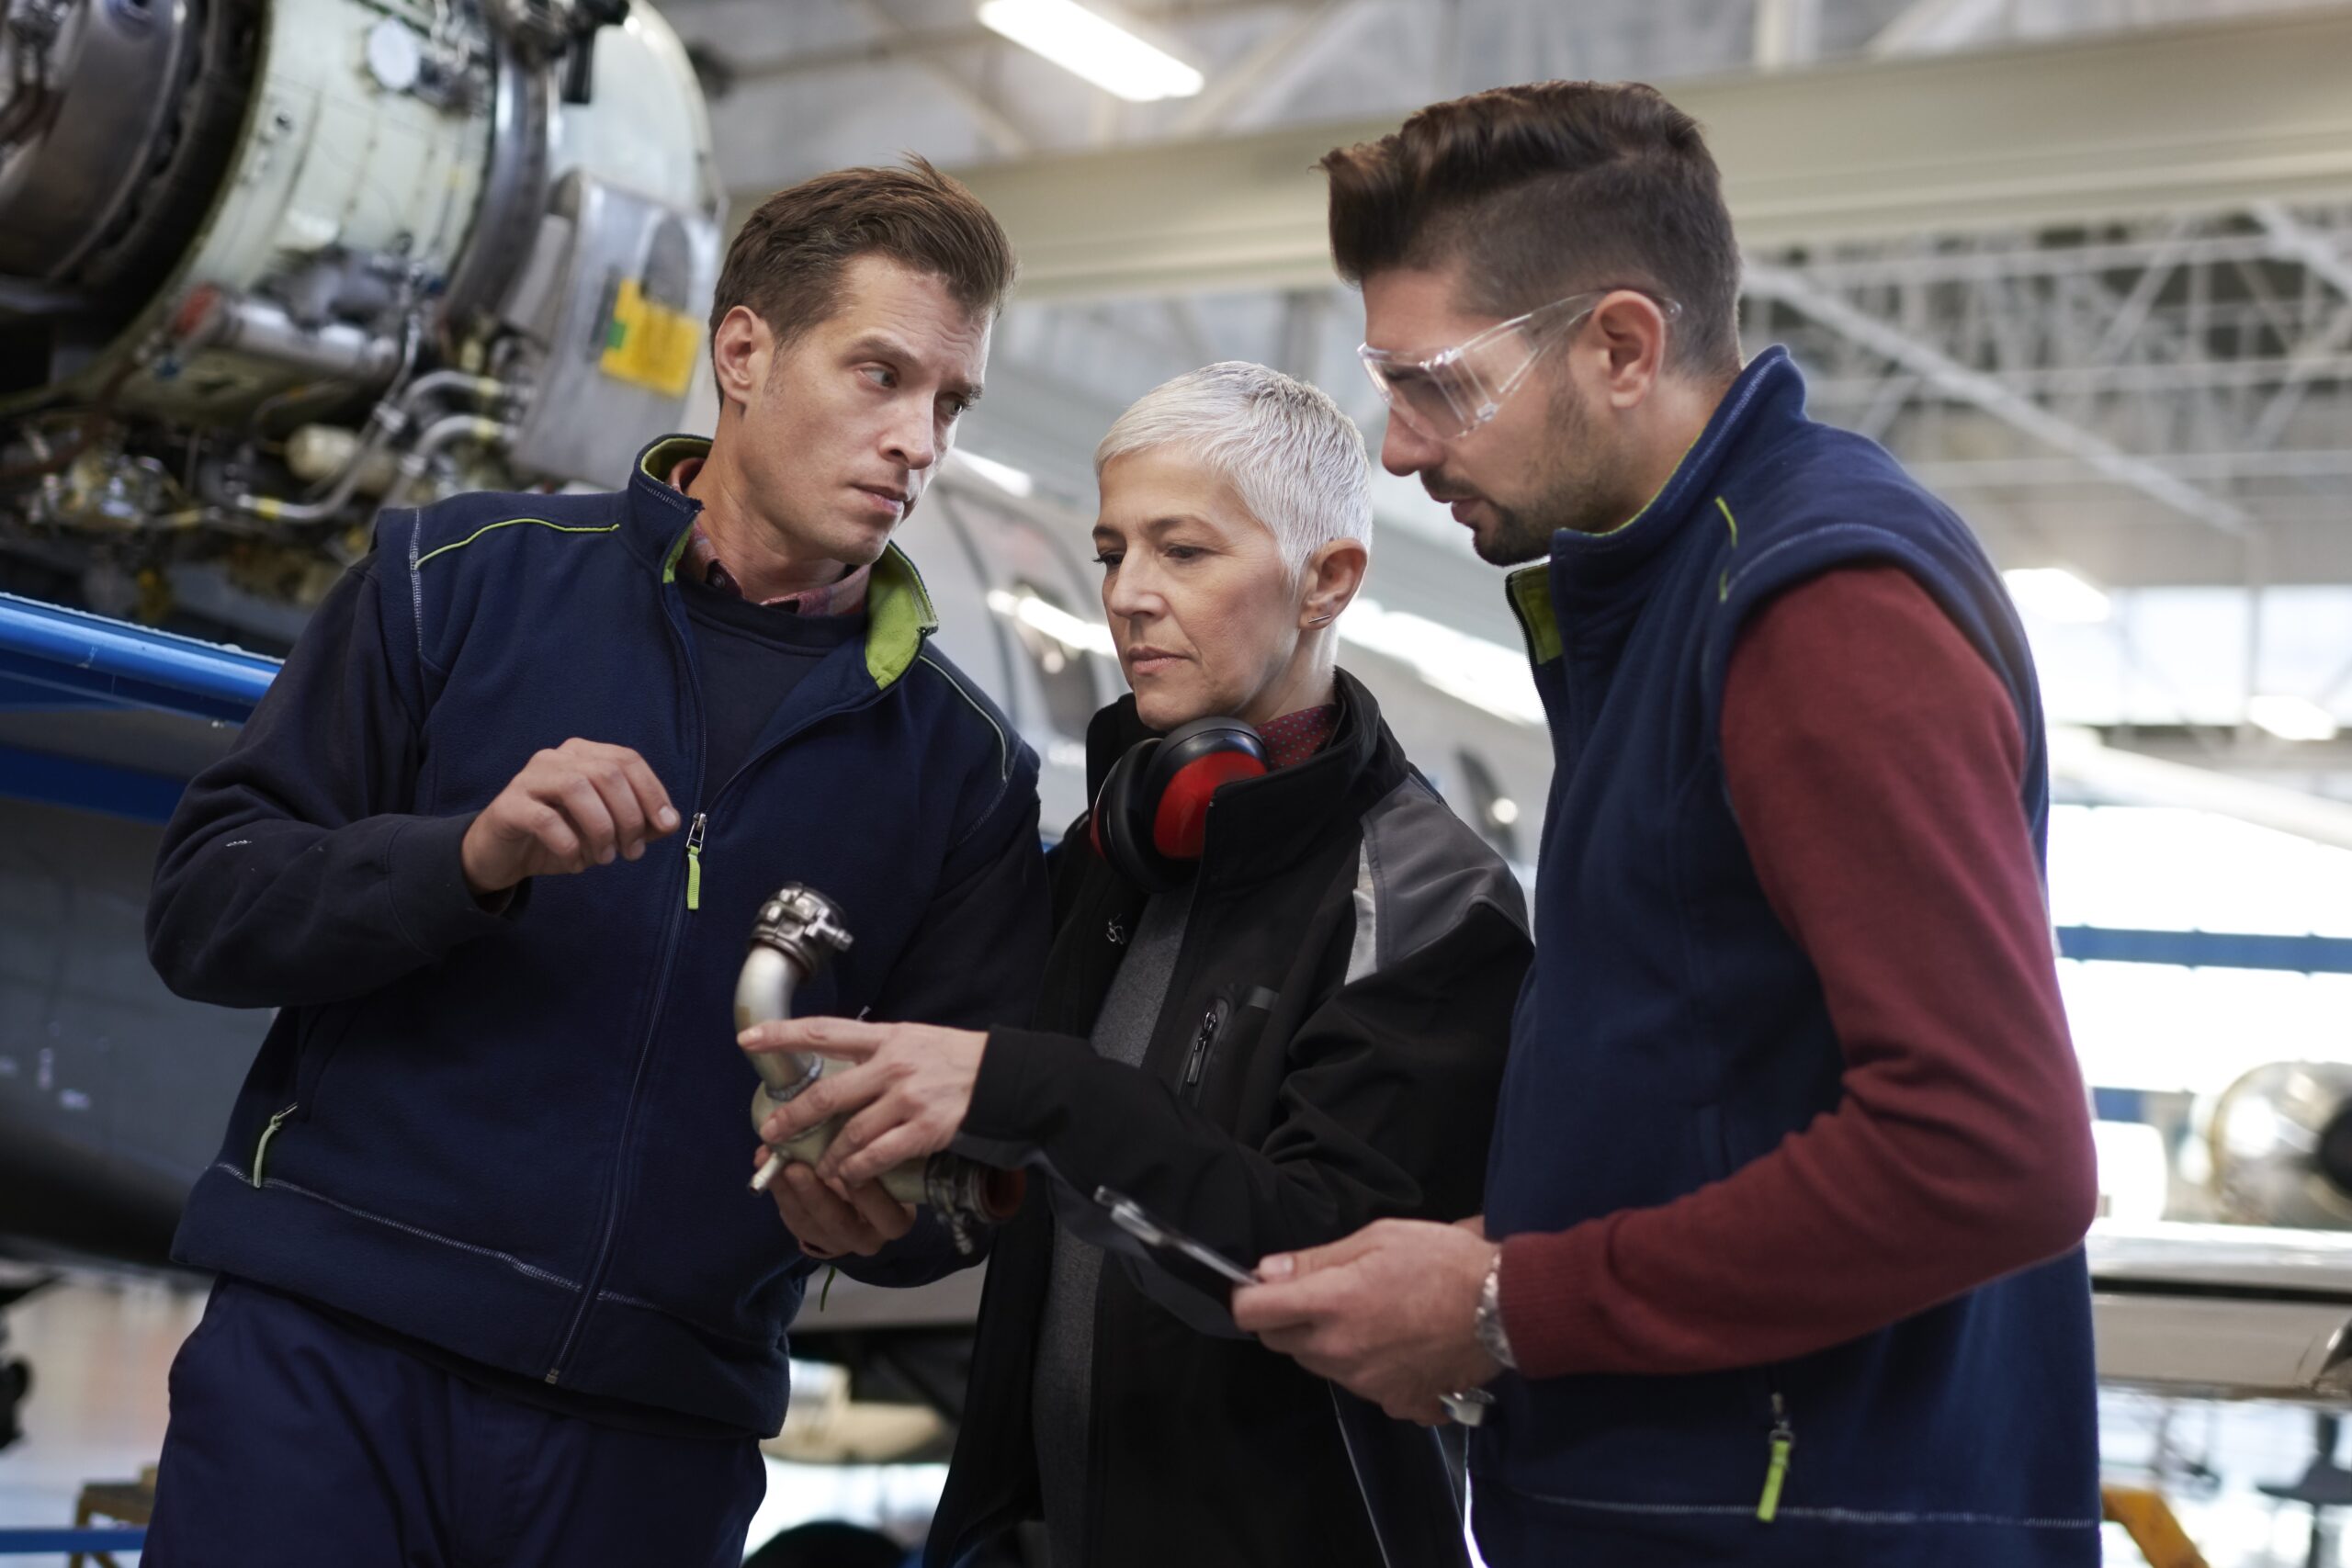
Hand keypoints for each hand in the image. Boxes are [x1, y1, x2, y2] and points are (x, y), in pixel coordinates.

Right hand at [461, 739, 678, 895]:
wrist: (504, 854)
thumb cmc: (560, 836)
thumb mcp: (607, 831)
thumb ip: (640, 824)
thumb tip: (670, 822)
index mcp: (584, 755)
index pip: (628, 760)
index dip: (653, 792)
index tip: (665, 827)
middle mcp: (557, 758)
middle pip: (607, 773)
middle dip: (629, 816)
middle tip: (632, 853)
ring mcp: (529, 778)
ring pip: (577, 788)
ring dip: (601, 829)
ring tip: (606, 858)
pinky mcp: (509, 805)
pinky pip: (545, 819)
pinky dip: (569, 844)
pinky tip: (575, 861)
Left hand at [741, 1018, 985, 1186]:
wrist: (1004, 1078)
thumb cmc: (956, 1059)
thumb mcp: (914, 1039)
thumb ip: (877, 1051)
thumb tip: (839, 1062)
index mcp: (886, 1038)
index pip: (824, 1032)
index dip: (783, 1035)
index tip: (748, 1040)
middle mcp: (892, 1065)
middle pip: (828, 1092)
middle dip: (793, 1116)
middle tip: (771, 1133)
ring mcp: (907, 1098)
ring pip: (851, 1133)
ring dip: (830, 1156)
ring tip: (820, 1167)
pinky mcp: (923, 1128)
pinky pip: (879, 1156)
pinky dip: (859, 1170)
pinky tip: (851, 1176)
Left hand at [755, 1145, 914, 1257]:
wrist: (864, 1202)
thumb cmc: (882, 1171)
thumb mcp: (886, 1163)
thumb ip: (873, 1149)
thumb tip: (848, 1117)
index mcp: (895, 1219)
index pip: (887, 1212)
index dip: (867, 1193)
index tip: (847, 1163)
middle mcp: (868, 1237)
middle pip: (840, 1222)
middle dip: (814, 1194)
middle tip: (796, 1166)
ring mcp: (837, 1241)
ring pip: (809, 1223)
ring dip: (787, 1191)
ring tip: (772, 1163)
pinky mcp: (812, 1238)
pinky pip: (791, 1218)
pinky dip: (776, 1190)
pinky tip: (763, 1165)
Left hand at [1231, 1218, 1501, 1424]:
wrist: (1504, 1311)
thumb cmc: (1444, 1263)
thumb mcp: (1379, 1238)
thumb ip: (1316, 1259)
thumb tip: (1267, 1272)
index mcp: (1331, 1304)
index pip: (1252, 1313)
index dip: (1247, 1296)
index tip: (1259, 1285)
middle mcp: (1339, 1351)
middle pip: (1279, 1342)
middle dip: (1285, 1317)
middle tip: (1321, 1292)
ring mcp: (1364, 1383)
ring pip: (1316, 1364)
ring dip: (1323, 1342)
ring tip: (1365, 1313)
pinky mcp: (1391, 1402)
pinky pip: (1356, 1385)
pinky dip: (1361, 1365)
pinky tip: (1390, 1341)